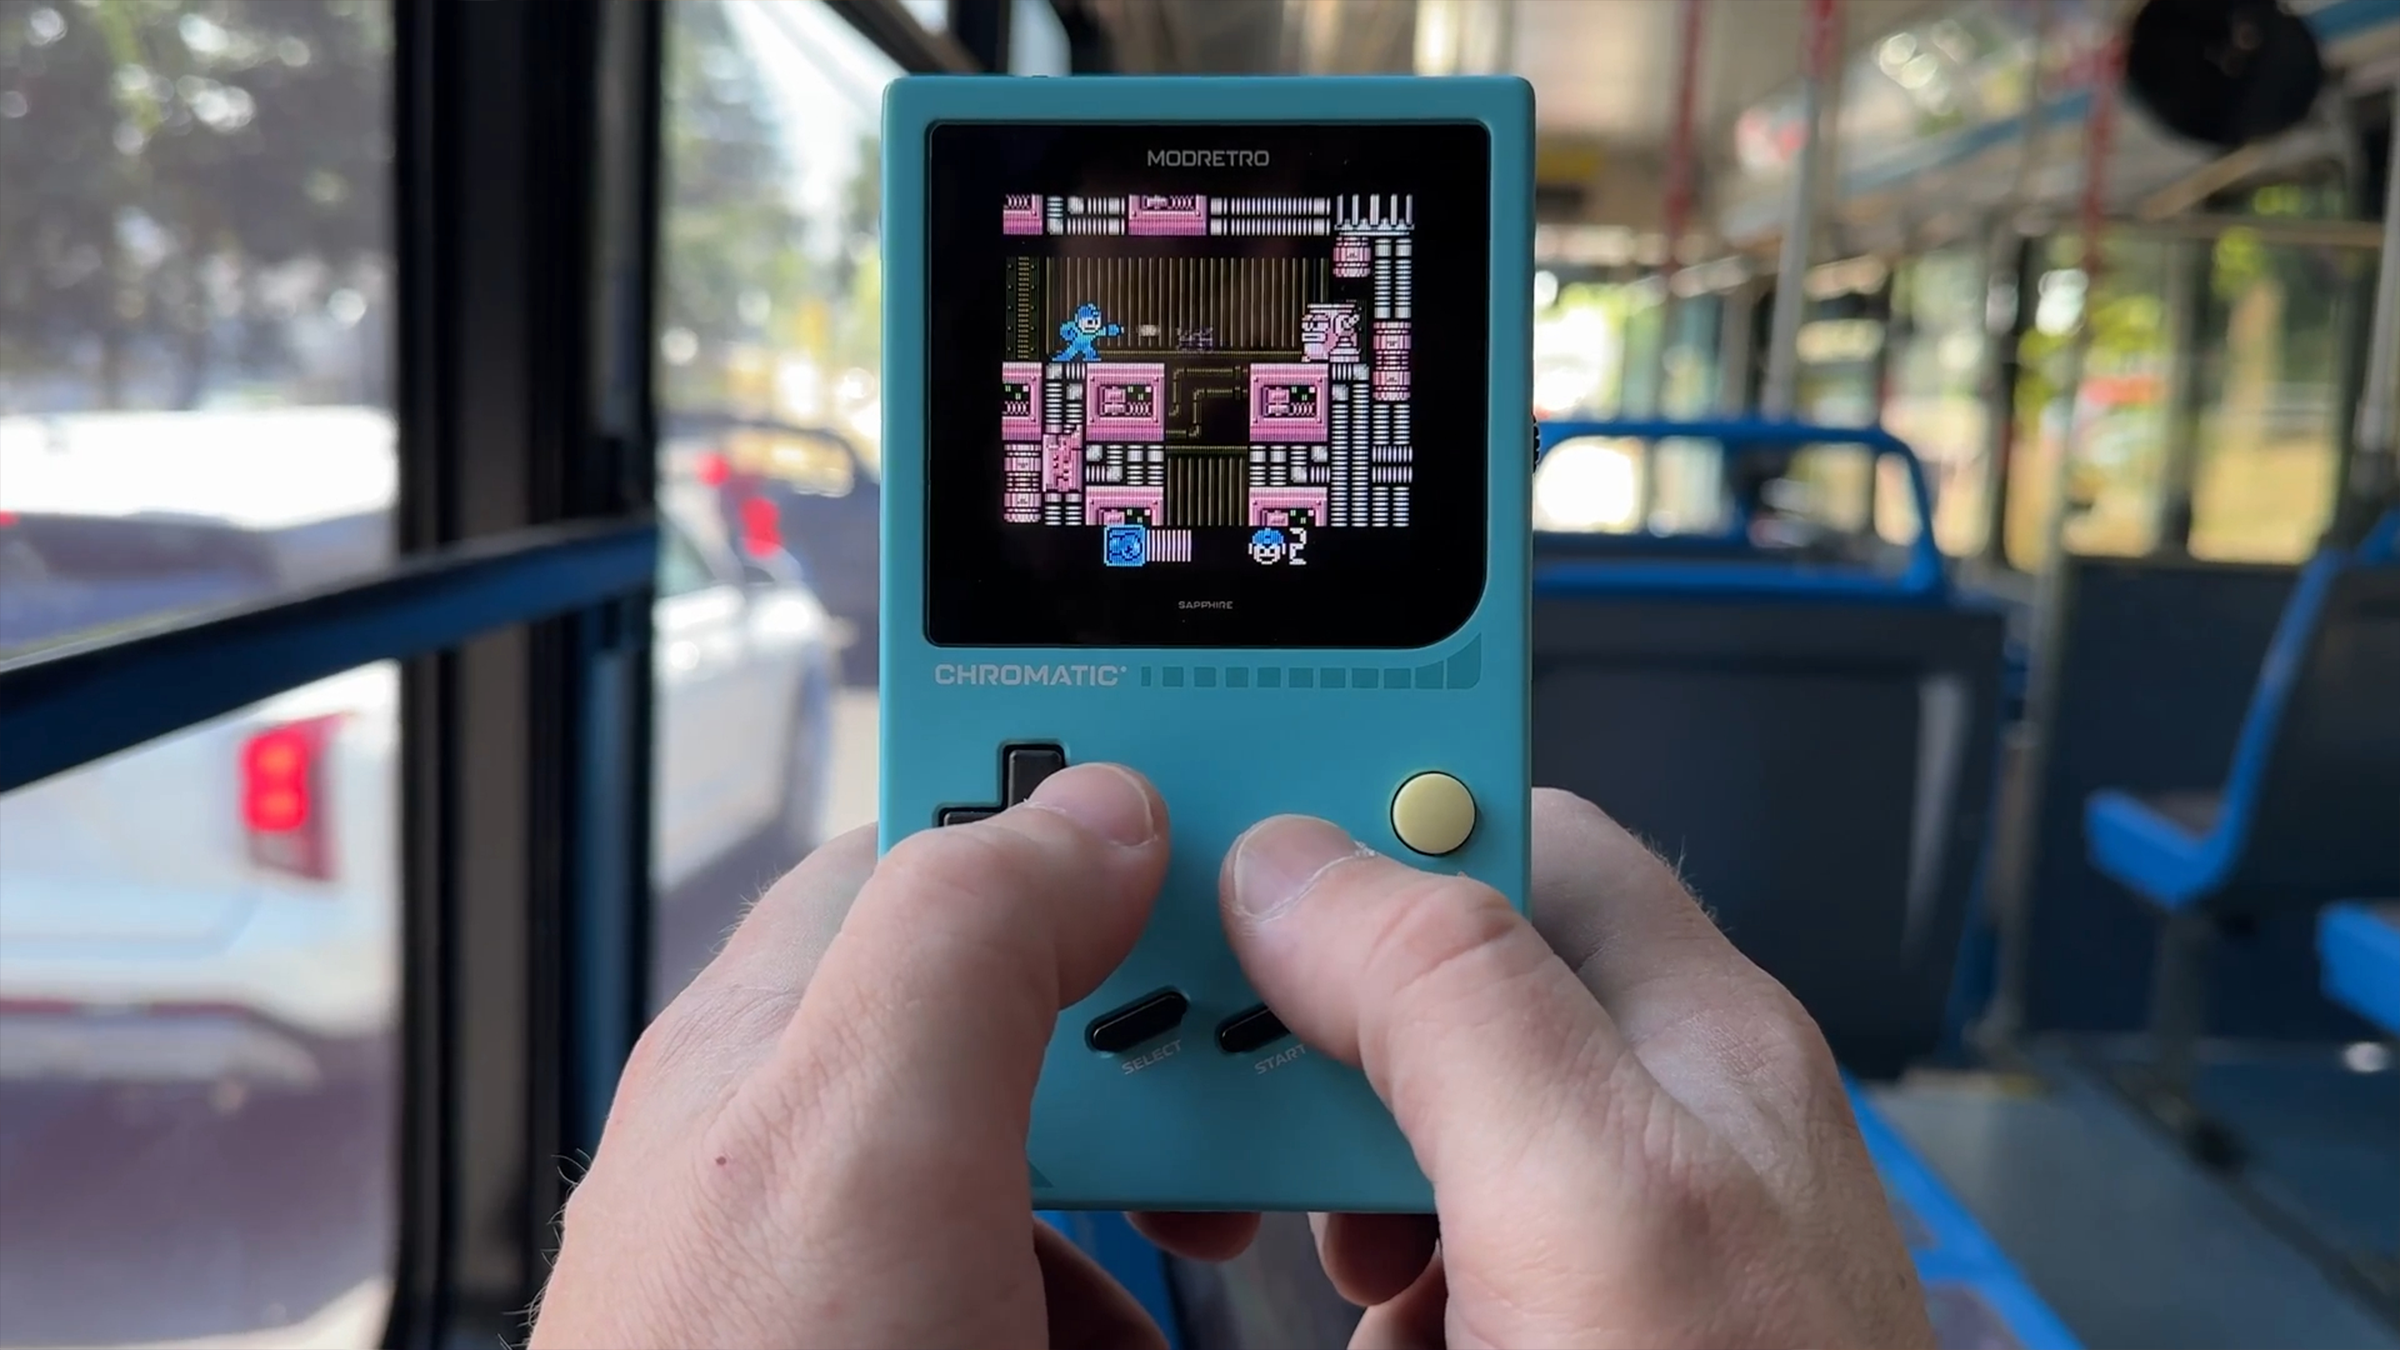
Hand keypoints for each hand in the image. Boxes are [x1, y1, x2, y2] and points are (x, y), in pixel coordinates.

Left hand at [529, 764, 1251, 1349]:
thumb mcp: (858, 1138)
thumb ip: (966, 937)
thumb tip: (1098, 807)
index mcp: (777, 1034)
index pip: (940, 833)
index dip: (1079, 804)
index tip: (1221, 823)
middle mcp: (809, 1138)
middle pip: (1027, 996)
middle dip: (1156, 1027)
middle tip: (1252, 1078)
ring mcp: (858, 1268)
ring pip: (1057, 1156)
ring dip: (1162, 1178)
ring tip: (1216, 1228)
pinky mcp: (907, 1349)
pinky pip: (1045, 1287)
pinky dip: (1121, 1303)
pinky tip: (1135, 1340)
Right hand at [1188, 789, 1933, 1348]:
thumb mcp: (1598, 1204)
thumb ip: (1458, 1002)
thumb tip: (1304, 861)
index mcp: (1693, 1032)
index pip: (1515, 823)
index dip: (1372, 806)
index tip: (1229, 835)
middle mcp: (1662, 1118)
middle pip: (1443, 972)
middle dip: (1314, 1020)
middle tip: (1217, 1081)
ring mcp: (1623, 1239)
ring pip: (1417, 1121)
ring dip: (1321, 1162)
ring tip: (1290, 1232)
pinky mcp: (1577, 1330)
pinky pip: (1435, 1250)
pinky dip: (1365, 1274)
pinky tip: (1372, 1328)